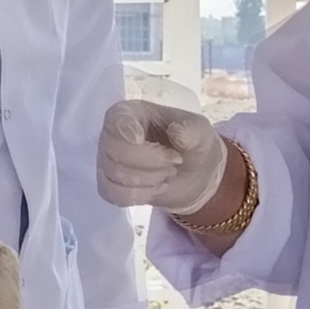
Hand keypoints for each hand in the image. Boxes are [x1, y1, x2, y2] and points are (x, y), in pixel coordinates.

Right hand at [96, 99, 227, 215]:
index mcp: (132, 113)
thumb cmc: (192, 143)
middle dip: (149, 162)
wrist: (193, 172)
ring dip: (149, 179)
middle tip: (175, 162)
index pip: (115, 118)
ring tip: (169, 173)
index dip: (125, 129)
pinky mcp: (109, 184)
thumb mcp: (201, 131)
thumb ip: (192, 130)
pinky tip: (156, 188)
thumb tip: (176, 133)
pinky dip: (140, 195)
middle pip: (115, 150)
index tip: (141, 139)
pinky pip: (114, 194)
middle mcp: (113, 134)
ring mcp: (108, 160)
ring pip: (115, 174)